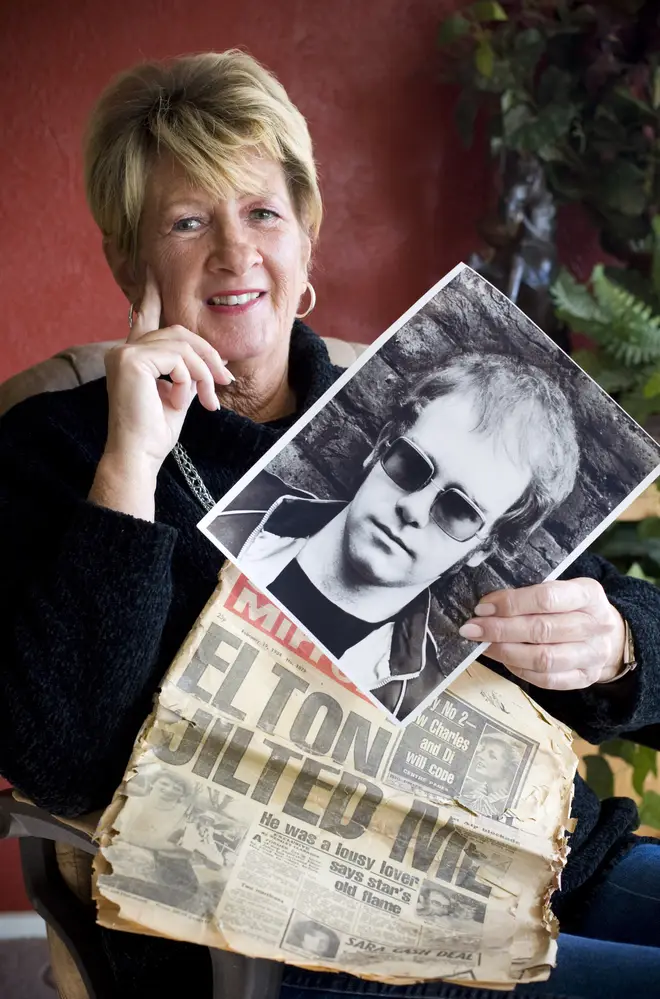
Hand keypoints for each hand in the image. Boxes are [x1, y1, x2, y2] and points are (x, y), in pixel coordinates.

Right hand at [103, 271, 231, 473]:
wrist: (139, 455)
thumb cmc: (155, 433)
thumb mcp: (178, 395)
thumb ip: (188, 373)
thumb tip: (217, 361)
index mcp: (131, 356)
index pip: (145, 317)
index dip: (151, 296)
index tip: (155, 275)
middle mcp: (123, 350)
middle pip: (179, 332)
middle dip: (208, 355)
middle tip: (225, 381)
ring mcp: (125, 353)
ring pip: (183, 346)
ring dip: (203, 372)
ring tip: (208, 400)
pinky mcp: (132, 361)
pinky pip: (178, 359)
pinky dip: (188, 380)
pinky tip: (182, 401)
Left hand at [458, 578, 626, 689]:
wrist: (608, 635)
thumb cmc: (573, 607)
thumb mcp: (561, 589)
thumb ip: (531, 595)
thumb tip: (487, 606)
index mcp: (589, 594)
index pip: (546, 598)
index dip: (511, 603)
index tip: (482, 607)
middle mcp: (595, 625)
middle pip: (542, 630)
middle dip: (500, 629)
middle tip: (472, 628)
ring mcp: (592, 655)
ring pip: (543, 658)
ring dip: (506, 652)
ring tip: (483, 644)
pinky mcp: (584, 678)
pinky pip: (546, 679)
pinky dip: (519, 670)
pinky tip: (503, 659)